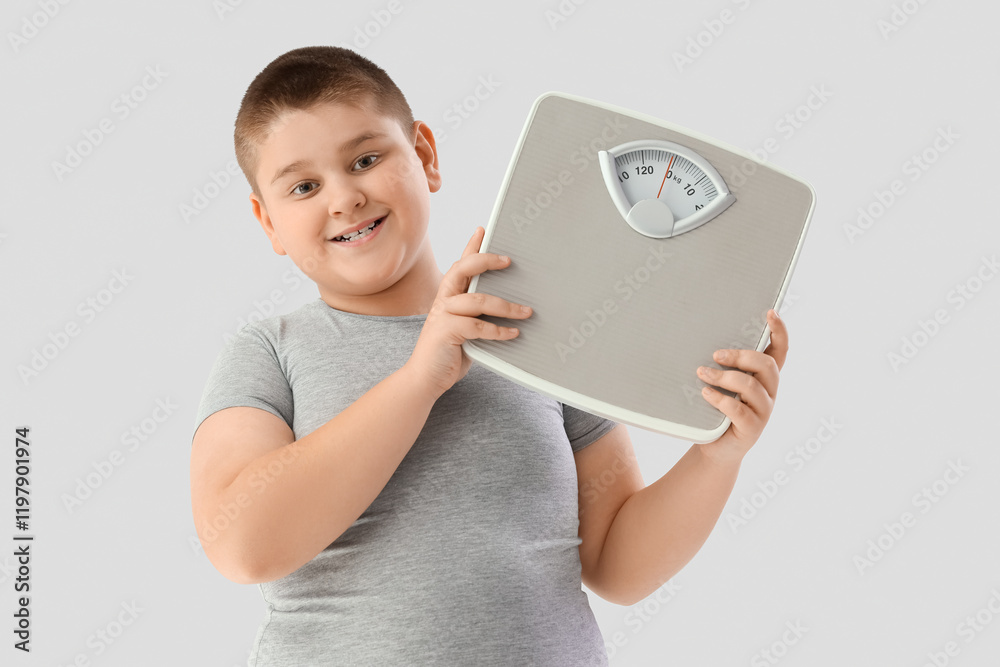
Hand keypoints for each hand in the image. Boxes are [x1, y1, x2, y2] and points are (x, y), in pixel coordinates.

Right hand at [406, 226, 532, 397]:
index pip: (461, 264)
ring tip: (526, 312)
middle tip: (509, 261)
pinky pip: (478, 326)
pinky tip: (514, 334)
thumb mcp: (466, 330)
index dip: (472, 246)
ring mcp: (443, 315)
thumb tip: (514, 311)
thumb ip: (480, 317)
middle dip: (486, 260)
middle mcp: (444, 300)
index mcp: (449, 296)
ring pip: (477, 300)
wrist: (425, 379)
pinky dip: (499, 331)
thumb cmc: (449, 353)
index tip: (484, 229)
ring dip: (506, 306)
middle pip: (463, 269)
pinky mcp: (446, 332)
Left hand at [695, 309, 788, 466]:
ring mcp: (763, 412)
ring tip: (702, 373)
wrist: (715, 447)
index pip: (780, 351)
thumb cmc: (716, 408)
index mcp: (765, 377)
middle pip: (767, 365)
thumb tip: (695, 335)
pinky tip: (706, 394)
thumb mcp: (722, 383)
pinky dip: (720, 399)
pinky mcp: (752, 429)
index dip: (780, 331)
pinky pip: (739, 410)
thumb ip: (721, 364)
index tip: (770, 312)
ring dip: (724, 376)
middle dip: (742, 356)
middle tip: (716, 354)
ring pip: (752, 386)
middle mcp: (769, 392)